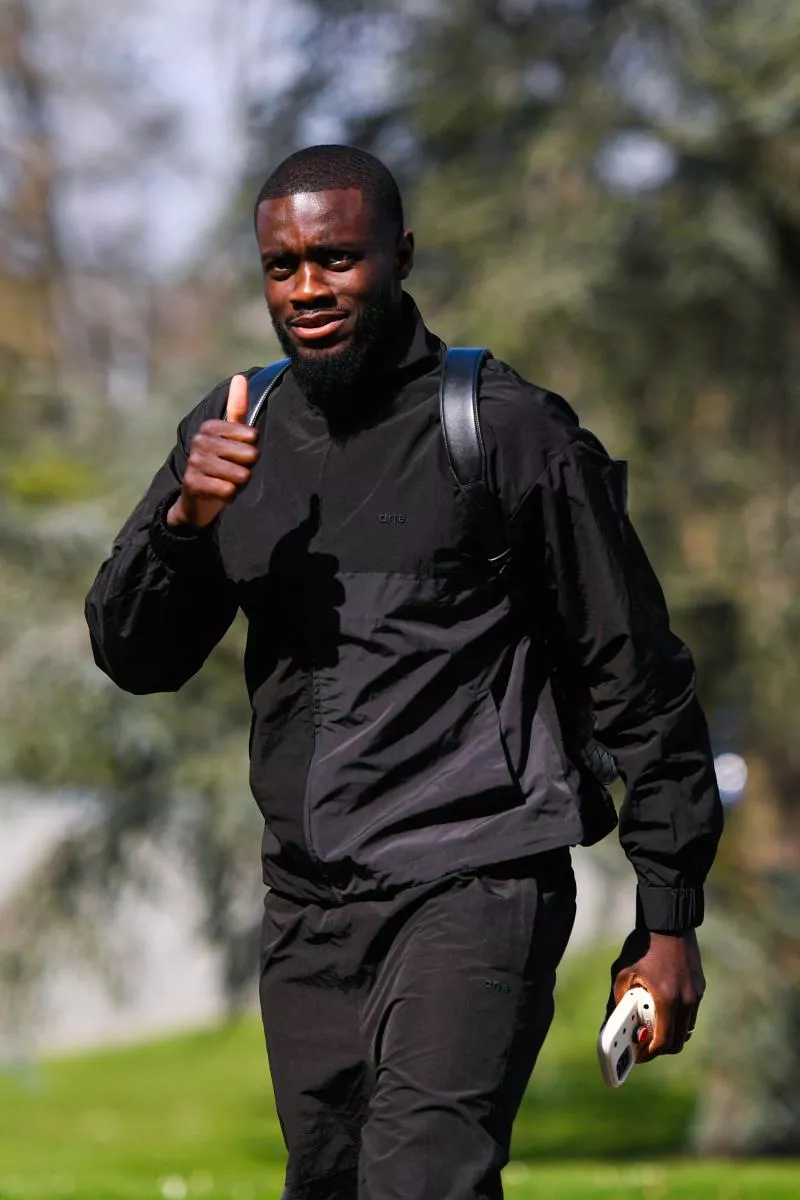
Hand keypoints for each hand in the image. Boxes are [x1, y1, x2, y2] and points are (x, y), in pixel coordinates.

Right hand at [167, 375, 258, 530]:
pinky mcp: (192, 483)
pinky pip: (228, 490)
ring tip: (227, 482)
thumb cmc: (221, 464)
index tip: (239, 455)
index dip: (251, 449)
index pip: (252, 436)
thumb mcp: (230, 437)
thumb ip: (237, 409)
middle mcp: (200, 440)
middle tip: (233, 471)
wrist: (197, 500)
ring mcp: (194, 462)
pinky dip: (230, 496)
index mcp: (210, 426)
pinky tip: (220, 494)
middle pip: (249, 455)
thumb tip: (240, 377)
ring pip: (240, 474)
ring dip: (239, 484)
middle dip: (247, 468)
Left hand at [608, 927, 704, 1062]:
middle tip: (642, 1046)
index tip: (637, 1055)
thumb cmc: (643, 946)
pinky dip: (677, 1019)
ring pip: (686, 1029)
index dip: (649, 1053)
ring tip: (650, 1028)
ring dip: (669, 1034)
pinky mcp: (699, 987)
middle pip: (677, 1041)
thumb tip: (609, 1024)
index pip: (663, 1042)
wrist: (668, 921)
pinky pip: (690, 1014)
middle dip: (659, 1048)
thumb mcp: (623, 973)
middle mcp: (686, 1000)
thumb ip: (617, 1002)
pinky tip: (661, 1009)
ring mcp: (696, 994)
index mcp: (667, 999)